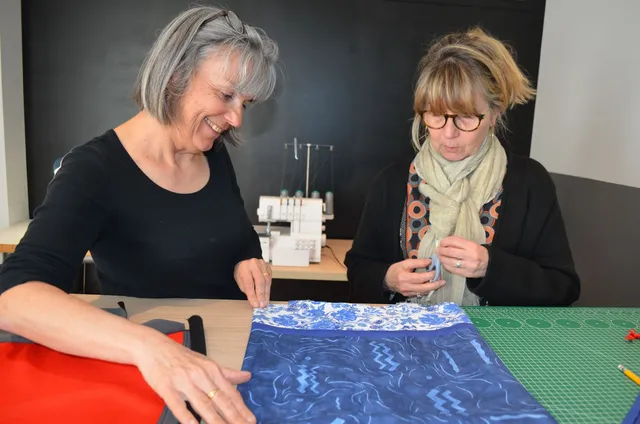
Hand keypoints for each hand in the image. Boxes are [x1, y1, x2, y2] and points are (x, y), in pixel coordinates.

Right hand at [135, 333, 254, 423]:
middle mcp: (200, 375)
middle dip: (234, 416)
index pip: (230, 392)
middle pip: (220, 400)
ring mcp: (184, 382)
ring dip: (215, 420)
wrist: (153, 347)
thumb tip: (248, 376)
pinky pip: (178, 404)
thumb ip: (227, 372)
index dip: (241, 408)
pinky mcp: (167, 387)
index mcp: (211, 370)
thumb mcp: (206, 362)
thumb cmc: (181, 356)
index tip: (251, 420)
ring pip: (203, 404)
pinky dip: (186, 416)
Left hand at [234, 258, 270, 307]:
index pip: (249, 283)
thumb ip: (247, 290)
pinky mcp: (268, 267)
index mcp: (244, 267)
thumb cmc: (242, 273)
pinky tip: (267, 296)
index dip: (253, 295)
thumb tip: (255, 302)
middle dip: (261, 295)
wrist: (246, 262)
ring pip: (267, 281)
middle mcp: (254, 264)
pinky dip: (268, 289)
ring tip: (265, 302)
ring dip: (266, 293)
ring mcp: (263, 264)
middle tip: (262, 304)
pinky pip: (270, 279)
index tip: (255, 304)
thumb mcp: (240, 281)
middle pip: (260, 281)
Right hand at [384, 258, 445, 296]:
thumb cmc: (396, 269)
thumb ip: (417, 262)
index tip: (436, 270)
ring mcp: (407, 293)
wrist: (387, 279)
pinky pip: (420, 294)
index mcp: (404, 277)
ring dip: (432, 288)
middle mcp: (406, 287)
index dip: (429, 275)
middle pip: (423, 287)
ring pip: (423, 292)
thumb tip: (429, 262)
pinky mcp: (408, 296)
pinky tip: (431, 286)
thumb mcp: (405, 263)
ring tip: (440, 283)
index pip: (420, 277)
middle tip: (442, 281)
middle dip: (434, 284)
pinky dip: (426, 290)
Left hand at [436, 236, 488, 277]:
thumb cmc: (478, 252)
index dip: (445, 241)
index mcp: (472, 246)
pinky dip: (446, 266)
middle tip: (437, 250)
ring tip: (439, 257)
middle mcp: (470, 255)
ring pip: (450, 262)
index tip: (441, 242)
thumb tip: (444, 242)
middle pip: (451, 252)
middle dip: (441, 250)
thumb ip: (460, 243)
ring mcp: (468, 266)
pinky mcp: (466, 273)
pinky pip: (453, 270)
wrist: (490, 265)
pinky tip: (444, 263)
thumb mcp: (472, 244)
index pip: (455, 241)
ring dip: (442, 259)